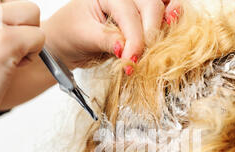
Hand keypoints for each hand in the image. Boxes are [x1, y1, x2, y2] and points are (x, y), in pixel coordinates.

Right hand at [0, 0, 44, 151]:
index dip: (3, 13)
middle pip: (15, 0)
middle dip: (17, 22)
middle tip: (3, 47)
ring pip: (31, 12)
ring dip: (27, 36)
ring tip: (9, 57)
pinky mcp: (5, 43)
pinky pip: (39, 37)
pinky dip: (33, 55)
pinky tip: (13, 68)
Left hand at [42, 0, 180, 70]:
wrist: (66, 40)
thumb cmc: (70, 33)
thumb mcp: (84, 36)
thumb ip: (106, 41)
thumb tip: (125, 50)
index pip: (129, 14)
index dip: (134, 39)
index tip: (131, 62)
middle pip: (151, 5)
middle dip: (151, 32)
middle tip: (141, 57)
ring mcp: (135, 5)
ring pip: (162, 4)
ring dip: (168, 19)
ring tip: (168, 34)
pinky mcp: (142, 18)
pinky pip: (161, 16)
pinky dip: (168, 24)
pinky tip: (169, 32)